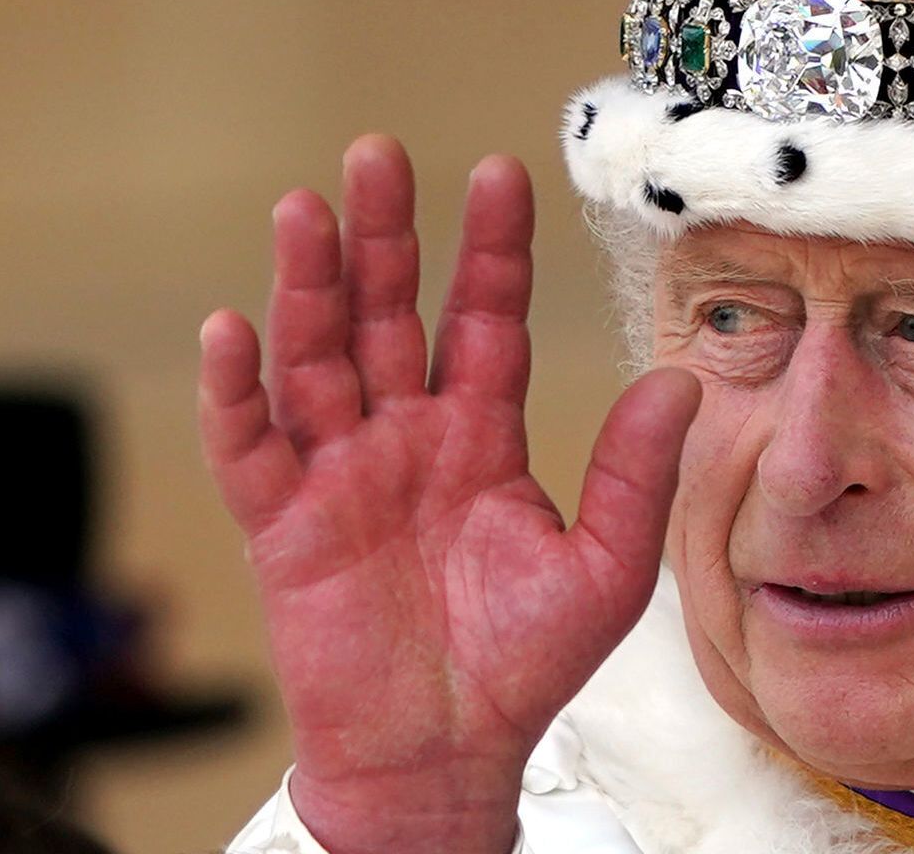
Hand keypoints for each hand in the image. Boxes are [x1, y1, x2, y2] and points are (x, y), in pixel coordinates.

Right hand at [198, 139, 699, 853]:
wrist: (443, 759)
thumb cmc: (521, 666)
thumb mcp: (603, 568)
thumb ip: (633, 474)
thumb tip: (681, 381)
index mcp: (479, 432)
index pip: (484, 316)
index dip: (489, 247)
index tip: (497, 170)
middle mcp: (405, 434)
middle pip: (385, 313)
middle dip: (381, 235)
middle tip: (375, 154)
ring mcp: (339, 473)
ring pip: (314, 358)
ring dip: (305, 285)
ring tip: (302, 210)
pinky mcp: (283, 526)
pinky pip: (251, 449)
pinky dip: (235, 393)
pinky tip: (232, 329)